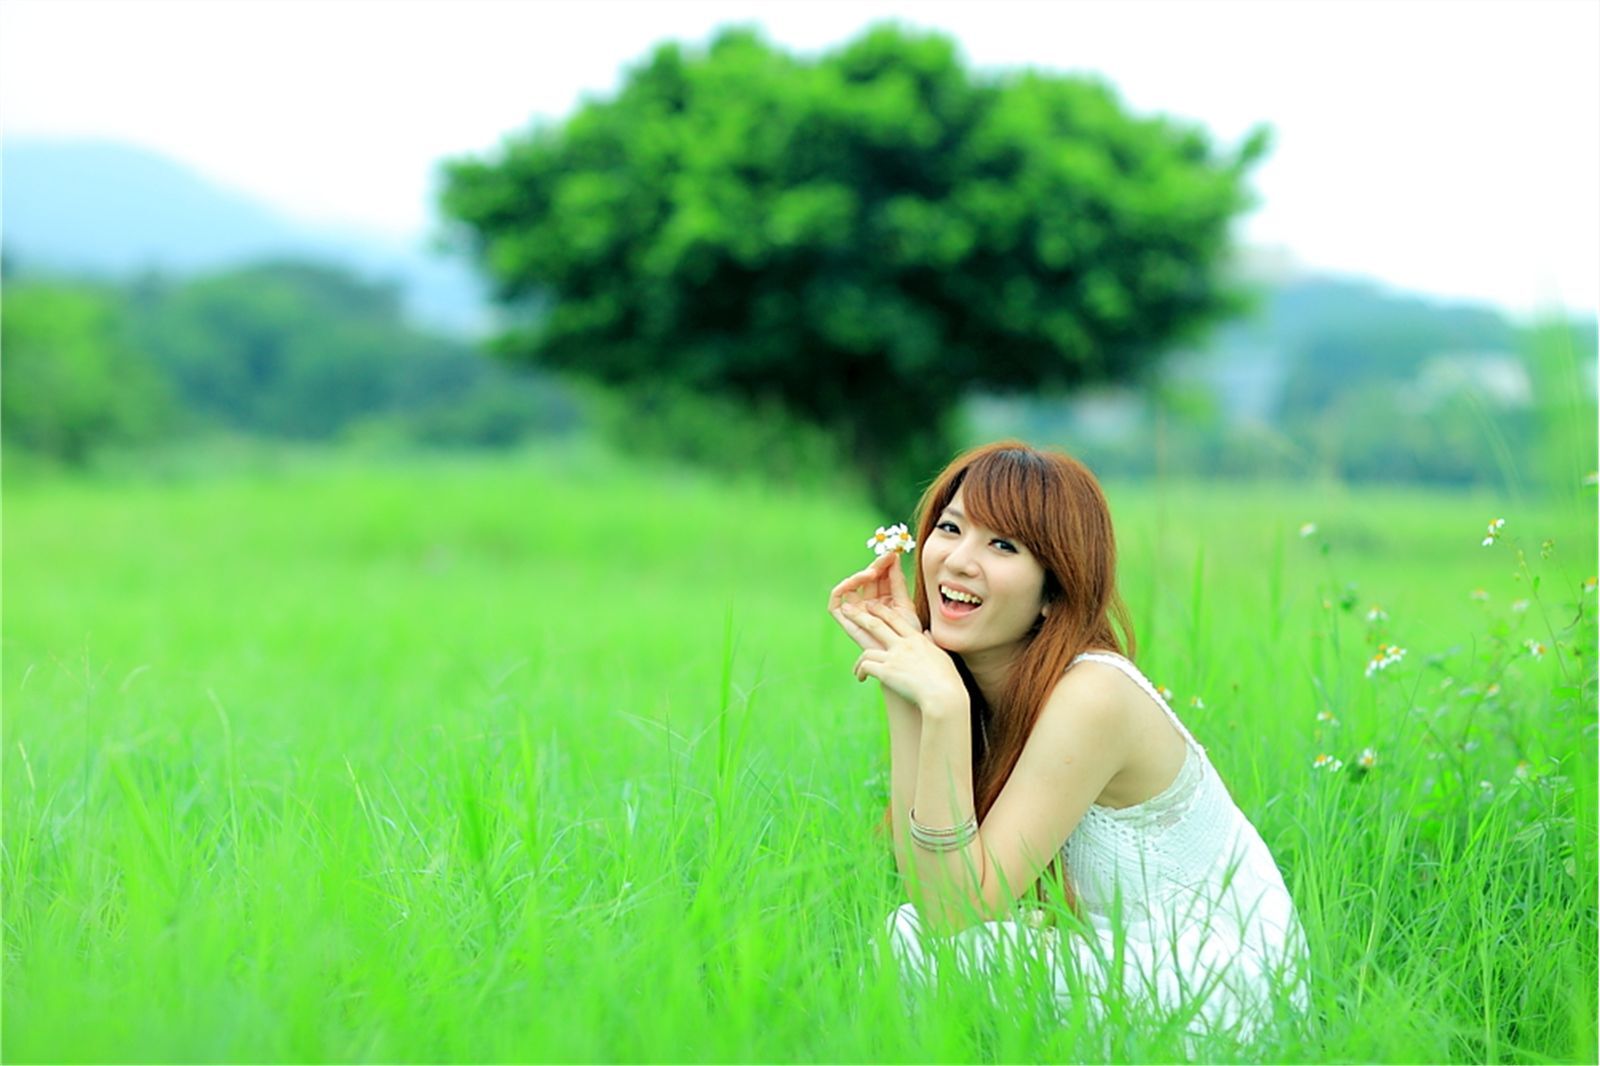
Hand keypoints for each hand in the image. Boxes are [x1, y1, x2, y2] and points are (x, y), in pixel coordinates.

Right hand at [828, 551, 917, 650]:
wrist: (904, 659)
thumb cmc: (907, 636)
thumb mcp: (904, 603)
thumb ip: (897, 581)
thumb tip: (893, 556)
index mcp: (883, 600)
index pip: (880, 576)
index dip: (884, 564)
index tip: (893, 554)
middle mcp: (868, 604)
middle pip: (866, 579)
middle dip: (875, 566)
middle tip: (885, 557)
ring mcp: (856, 612)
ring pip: (851, 587)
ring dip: (860, 576)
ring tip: (873, 572)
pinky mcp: (845, 621)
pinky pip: (835, 603)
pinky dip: (841, 589)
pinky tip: (857, 580)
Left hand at [843, 600, 967, 714]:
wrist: (944, 696)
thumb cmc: (948, 680)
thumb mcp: (942, 656)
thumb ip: (931, 644)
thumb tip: (927, 634)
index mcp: (917, 640)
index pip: (895, 619)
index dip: (881, 611)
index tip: (871, 605)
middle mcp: (904, 645)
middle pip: (876, 625)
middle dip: (859, 616)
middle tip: (847, 611)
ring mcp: (894, 658)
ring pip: (866, 651)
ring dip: (859, 661)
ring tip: (856, 669)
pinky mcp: (887, 672)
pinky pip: (866, 667)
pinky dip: (861, 672)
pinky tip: (861, 678)